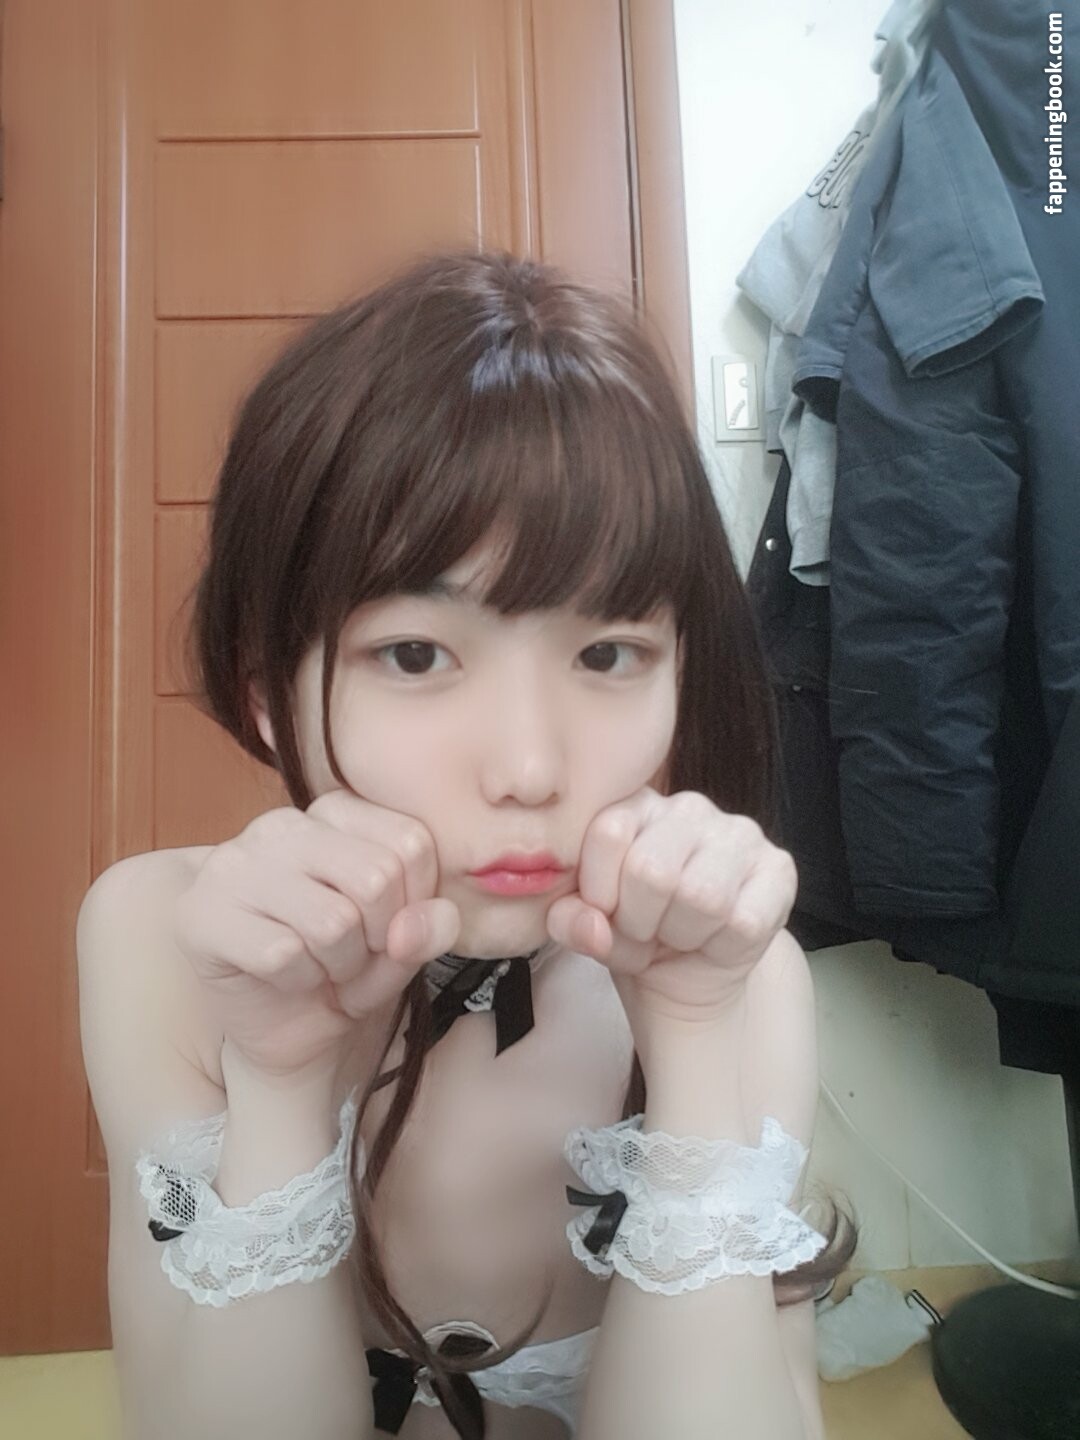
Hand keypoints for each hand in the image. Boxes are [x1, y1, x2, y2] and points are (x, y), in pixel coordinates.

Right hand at [172, 789, 460, 1082]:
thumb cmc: (351, 969)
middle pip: (375, 877)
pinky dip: (298, 981)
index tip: (390, 927)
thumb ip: (430, 925)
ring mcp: (231, 864)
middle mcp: (280, 824)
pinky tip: (284, 977)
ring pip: (331, 921)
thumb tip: (414, 925)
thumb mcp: (408, 946)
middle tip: (351, 954)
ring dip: (338, 964)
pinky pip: (281, 955)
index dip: (416, 904)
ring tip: (320, 965)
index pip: (411, 842)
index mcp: (335, 811)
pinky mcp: (199, 914)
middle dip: (377, 938)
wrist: (295, 1033)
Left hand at [544, 787, 796, 1030]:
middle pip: (651, 868)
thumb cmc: (634, 933)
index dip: (600, 891)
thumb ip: (569, 921)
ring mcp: (741, 833)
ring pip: (702, 896)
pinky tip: (714, 940)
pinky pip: (743, 921)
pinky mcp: (779, 870)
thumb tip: (594, 926)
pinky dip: (719, 946)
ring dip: (681, 936)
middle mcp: (690, 806)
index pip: (608, 832)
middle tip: (647, 930)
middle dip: (639, 920)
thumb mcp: (587, 928)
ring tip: (679, 935)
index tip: (608, 912)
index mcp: (637, 803)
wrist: (692, 974)